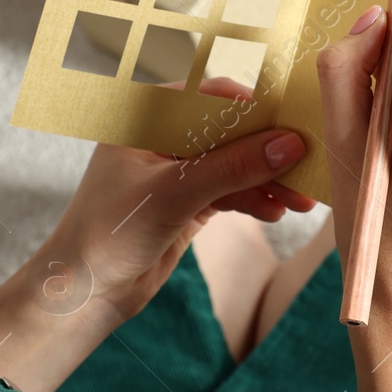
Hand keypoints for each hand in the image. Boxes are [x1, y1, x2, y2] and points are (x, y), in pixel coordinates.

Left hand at [41, 77, 315, 325]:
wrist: (83, 294)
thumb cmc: (108, 234)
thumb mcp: (173, 196)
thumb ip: (231, 168)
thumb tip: (288, 145)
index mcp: (146, 118)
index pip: (211, 97)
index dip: (256, 109)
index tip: (295, 125)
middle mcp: (163, 138)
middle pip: (230, 132)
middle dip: (269, 151)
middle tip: (307, 167)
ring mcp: (177, 171)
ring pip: (234, 164)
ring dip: (267, 180)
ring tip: (301, 200)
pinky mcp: (188, 202)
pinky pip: (230, 191)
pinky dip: (254, 200)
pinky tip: (276, 212)